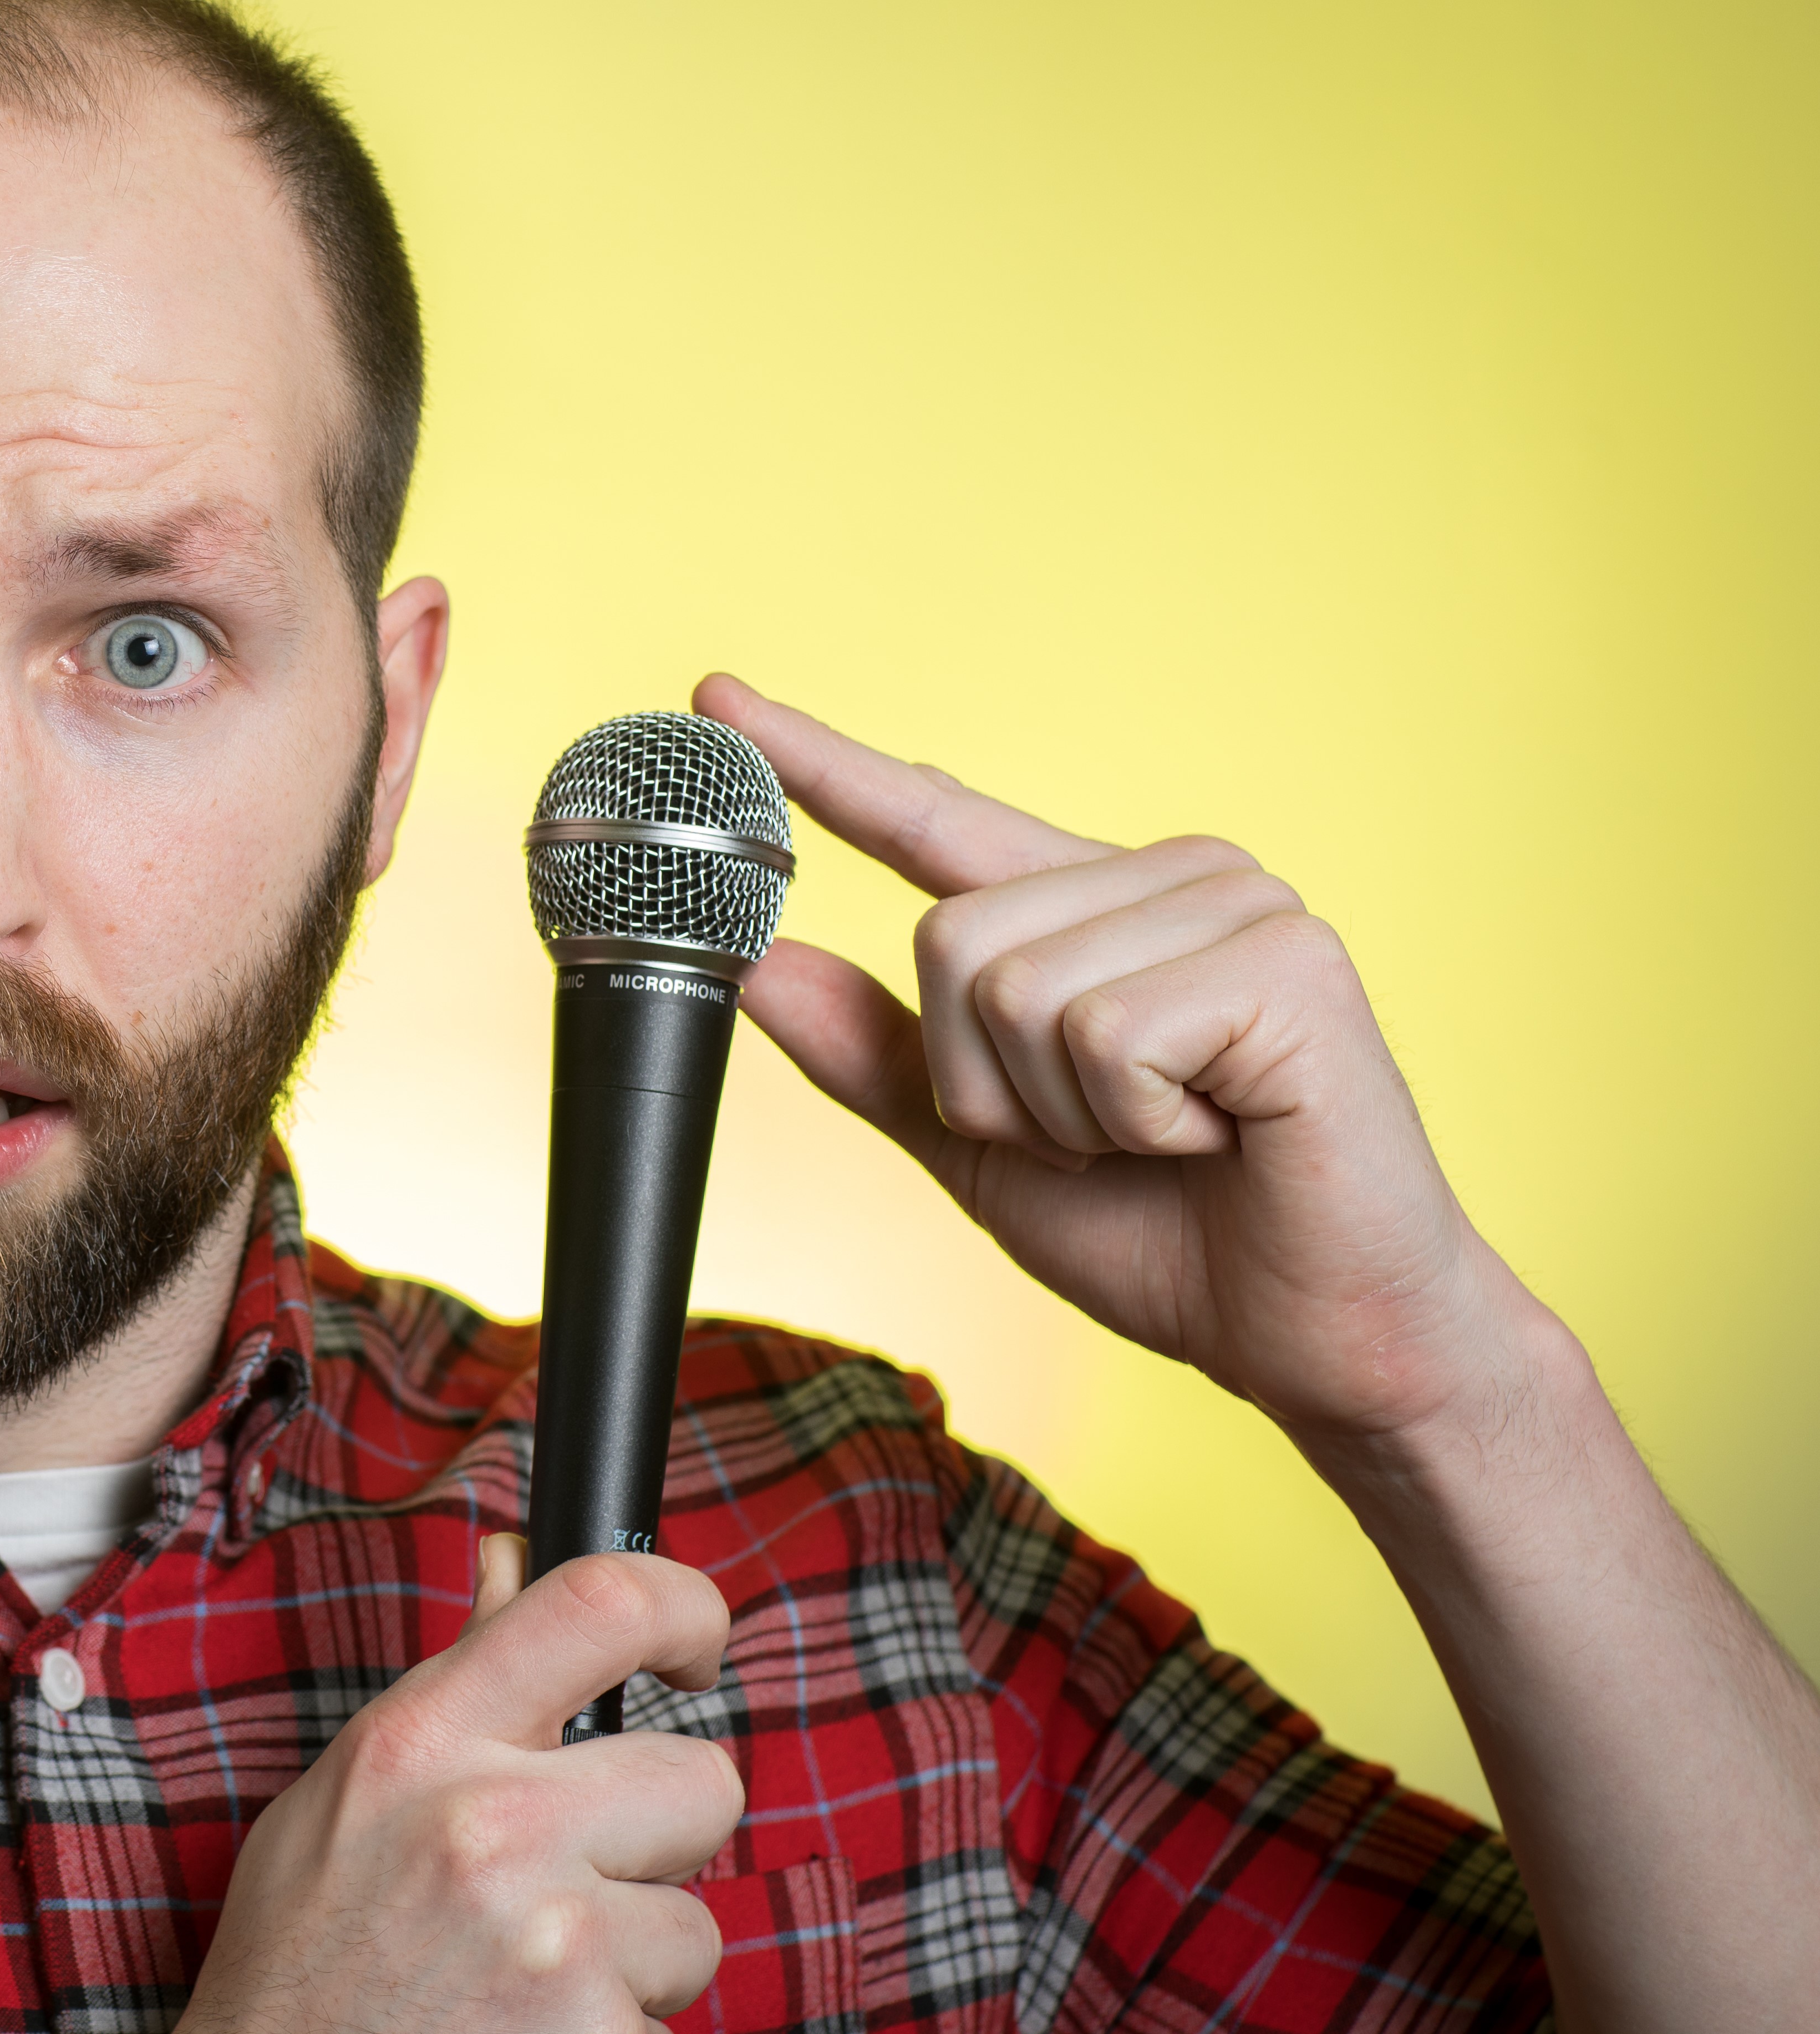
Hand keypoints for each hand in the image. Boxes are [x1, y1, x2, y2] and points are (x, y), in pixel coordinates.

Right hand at [90, 1538, 740, 2033]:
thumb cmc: (295, 1980)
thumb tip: (512, 1564)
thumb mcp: (342, 1803)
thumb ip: (453, 1687)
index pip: (598, 1603)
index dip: (684, 1607)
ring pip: (694, 1931)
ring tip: (516, 2005)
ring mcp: (562, 1955)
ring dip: (629, 1973)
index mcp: (422, 1748)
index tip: (696, 1646)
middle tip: (575, 1889)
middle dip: (657, 1838)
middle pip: (701, 1780)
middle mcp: (496, 1832)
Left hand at [697, 673, 1544, 1451]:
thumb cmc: (1170, 1235)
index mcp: (1093, 908)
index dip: (820, 763)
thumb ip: (876, 1053)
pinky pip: (1102, 1032)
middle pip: (947, 940)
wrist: (1316, 1336)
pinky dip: (1134, 1118)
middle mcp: (1166, 877)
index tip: (717, 697)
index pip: (932, 816)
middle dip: (987, 1082)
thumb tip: (761, 965)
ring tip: (1170, 1136)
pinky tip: (1220, 1133)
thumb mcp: (980, 1147)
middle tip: (1101, 1136)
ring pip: (1012, 986)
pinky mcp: (1285, 961)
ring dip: (1062, 1109)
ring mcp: (1235, 906)